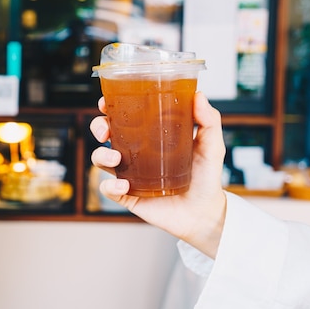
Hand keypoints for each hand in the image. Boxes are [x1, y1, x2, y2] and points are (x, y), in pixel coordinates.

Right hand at [89, 91, 226, 258]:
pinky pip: (108, 189)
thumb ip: (209, 121)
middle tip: (105, 131)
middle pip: (105, 134)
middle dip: (98, 127)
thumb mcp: (211, 146)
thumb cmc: (206, 177)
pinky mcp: (128, 195)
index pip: (124, 116)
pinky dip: (110, 186)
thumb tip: (199, 96)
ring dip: (101, 155)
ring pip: (101, 160)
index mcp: (149, 136)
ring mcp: (129, 174)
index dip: (110, 107)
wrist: (205, 212)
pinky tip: (123, 185)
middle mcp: (135, 153)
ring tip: (116, 159)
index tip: (106, 102)